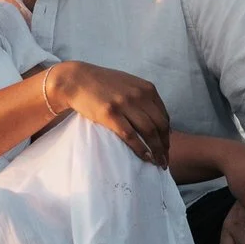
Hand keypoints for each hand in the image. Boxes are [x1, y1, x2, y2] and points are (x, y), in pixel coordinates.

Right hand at [44, 62, 171, 166]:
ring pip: (148, 132)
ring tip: (158, 163)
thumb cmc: (102, 84)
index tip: (166, 147)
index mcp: (146, 88)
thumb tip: (156, 118)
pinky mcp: (110, 114)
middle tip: (165, 160)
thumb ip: (143, 97)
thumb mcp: (129, 84)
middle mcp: (139, 95)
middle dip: (165, 146)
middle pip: (160, 126)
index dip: (167, 135)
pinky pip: (130, 135)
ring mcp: (125, 104)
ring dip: (156, 151)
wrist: (77, 79)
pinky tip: (145, 157)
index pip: (164, 116)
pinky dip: (140, 149)